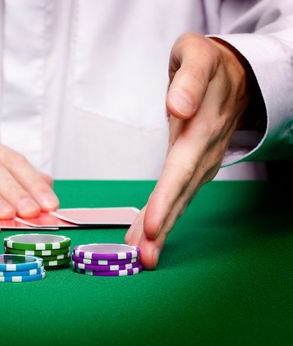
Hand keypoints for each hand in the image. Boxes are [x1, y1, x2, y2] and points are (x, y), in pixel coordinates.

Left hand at [125, 33, 249, 268]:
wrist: (235, 73)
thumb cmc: (209, 64)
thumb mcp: (197, 56)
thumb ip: (190, 79)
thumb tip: (178, 106)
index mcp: (201, 127)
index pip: (180, 169)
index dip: (166, 198)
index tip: (152, 225)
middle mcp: (204, 152)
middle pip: (180, 194)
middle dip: (162, 226)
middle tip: (143, 256)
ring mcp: (203, 162)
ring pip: (180, 199)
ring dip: (162, 229)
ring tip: (143, 255)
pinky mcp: (196, 166)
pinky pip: (178, 194)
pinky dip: (164, 215)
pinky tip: (148, 233)